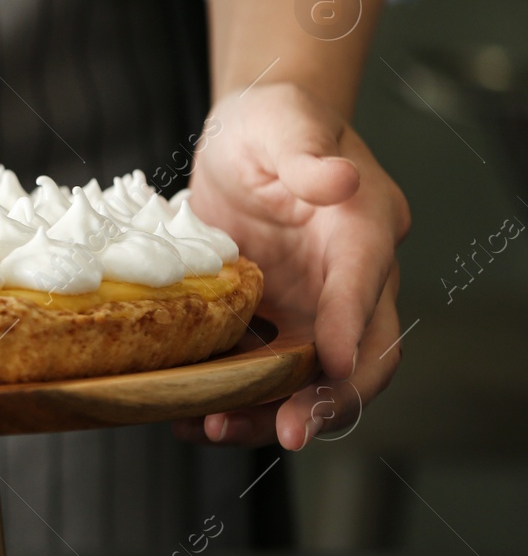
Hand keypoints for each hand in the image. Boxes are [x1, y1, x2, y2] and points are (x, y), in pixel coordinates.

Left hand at [172, 83, 410, 449]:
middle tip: (287, 433)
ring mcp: (312, 307)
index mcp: (362, 229)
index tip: (333, 365)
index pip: (366, 284)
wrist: (247, 136)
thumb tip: (341, 180)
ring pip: (307, 379)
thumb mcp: (283, 124)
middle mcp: (349, 280)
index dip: (352, 327)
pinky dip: (232, 397)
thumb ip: (307, 155)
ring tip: (214, 429)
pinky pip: (260, 371)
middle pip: (358, 355)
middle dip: (328, 400)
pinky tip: (188, 415)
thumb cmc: (273, 122)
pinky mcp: (272, 321)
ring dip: (269, 411)